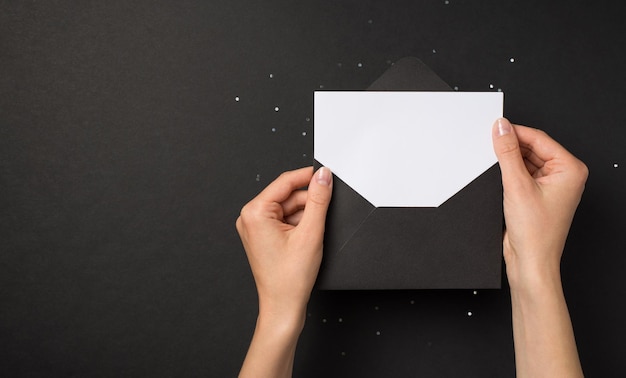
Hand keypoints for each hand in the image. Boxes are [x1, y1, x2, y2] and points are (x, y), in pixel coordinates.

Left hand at [237, 166, 332, 377]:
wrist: (283, 306)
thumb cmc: (289, 278)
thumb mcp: (310, 232)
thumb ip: (318, 199)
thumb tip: (323, 176)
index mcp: (254, 212)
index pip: (285, 182)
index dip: (308, 176)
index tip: (326, 174)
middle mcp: (250, 217)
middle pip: (287, 195)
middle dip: (308, 203)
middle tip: (325, 214)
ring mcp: (255, 228)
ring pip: (288, 208)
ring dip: (305, 216)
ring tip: (312, 236)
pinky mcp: (262, 236)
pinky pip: (284, 220)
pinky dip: (299, 225)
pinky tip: (307, 239)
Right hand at [492, 117, 585, 376]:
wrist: (530, 262)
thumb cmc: (535, 233)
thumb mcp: (516, 185)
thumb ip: (507, 153)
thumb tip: (501, 128)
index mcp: (570, 169)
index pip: (539, 138)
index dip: (515, 132)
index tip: (495, 127)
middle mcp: (564, 176)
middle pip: (532, 149)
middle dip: (510, 148)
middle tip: (489, 144)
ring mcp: (551, 186)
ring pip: (525, 161)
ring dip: (508, 161)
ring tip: (492, 165)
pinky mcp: (537, 195)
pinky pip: (521, 174)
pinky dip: (508, 173)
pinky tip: (497, 177)